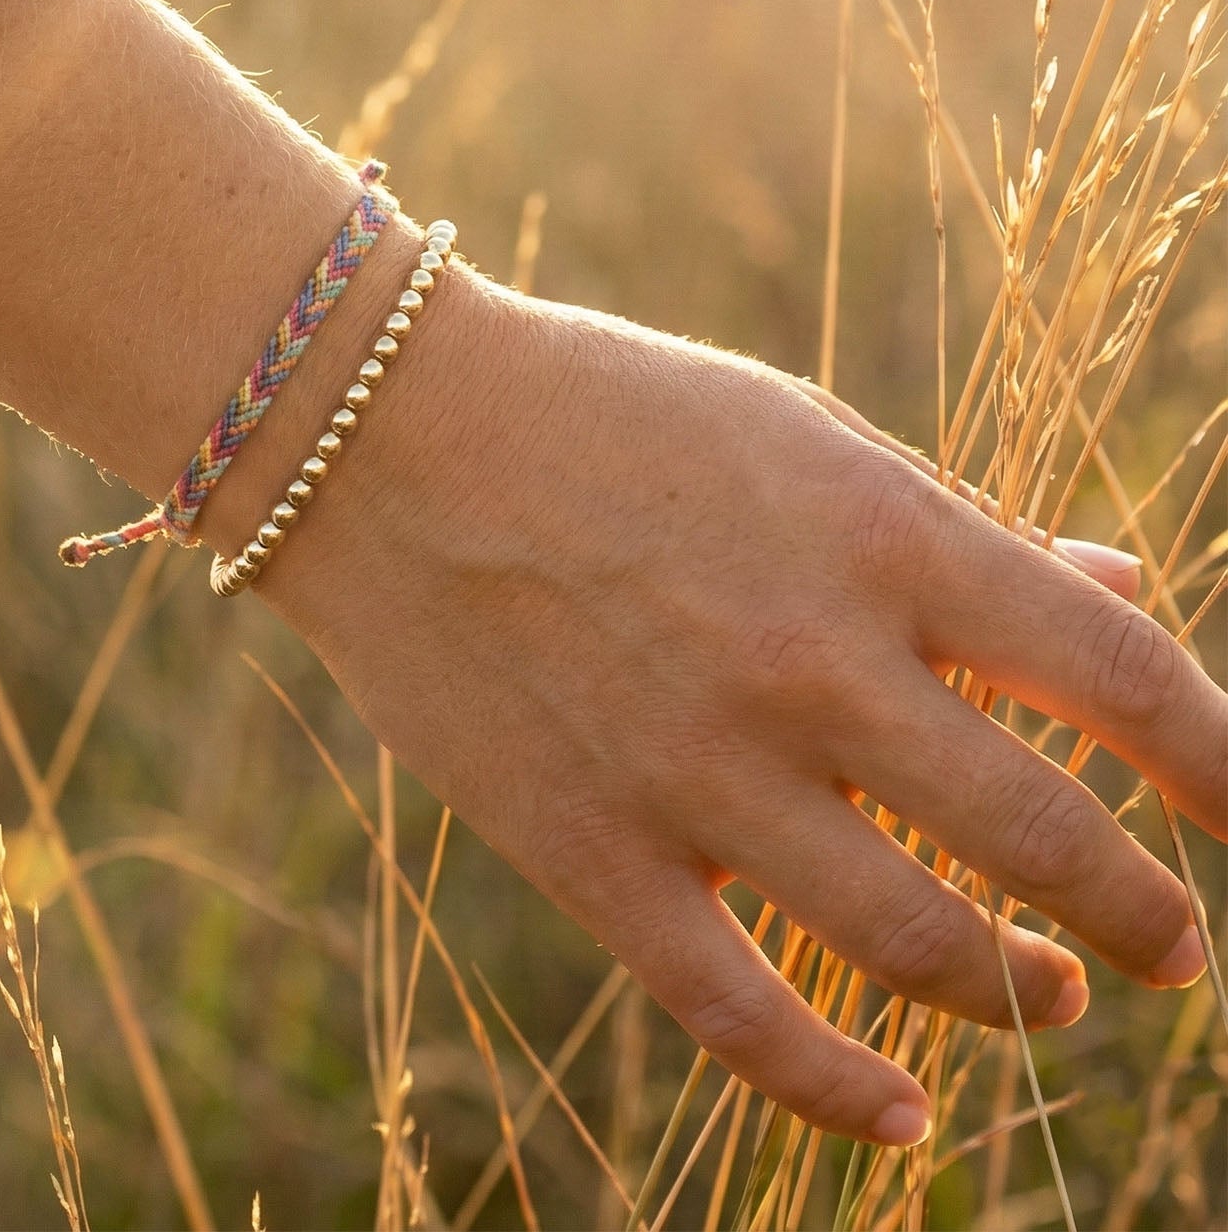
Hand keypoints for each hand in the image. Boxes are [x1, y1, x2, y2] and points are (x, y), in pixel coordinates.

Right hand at [258, 266, 1226, 1146]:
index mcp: (878, 535)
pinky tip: (909, 1114)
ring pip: (923, 947)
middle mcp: (811, 662)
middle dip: (1145, 911)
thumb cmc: (607, 413)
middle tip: (1171, 943)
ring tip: (1056, 997)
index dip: (1225, 760)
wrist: (383, 439)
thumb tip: (1111, 591)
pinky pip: (748, 1019)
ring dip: (1023, 993)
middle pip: (1049, 839)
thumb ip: (955, 528)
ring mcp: (700, 769)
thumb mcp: (797, 435)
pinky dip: (846, 1093)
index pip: (1122, 673)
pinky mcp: (593, 850)